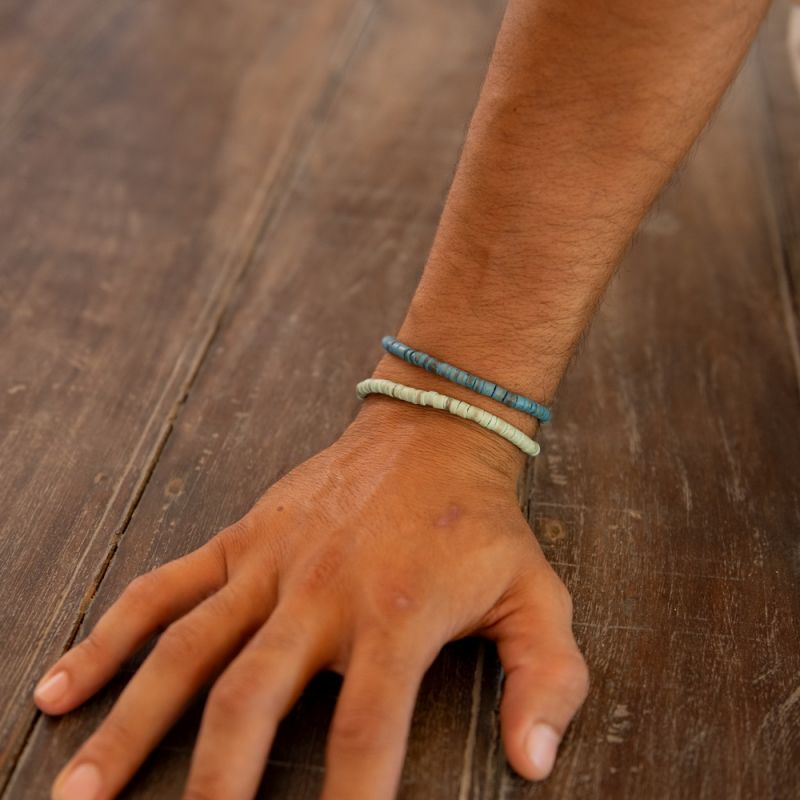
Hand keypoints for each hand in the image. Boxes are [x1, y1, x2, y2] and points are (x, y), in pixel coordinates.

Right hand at [34, 396, 588, 799]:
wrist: (432, 435)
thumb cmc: (482, 525)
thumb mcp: (538, 597)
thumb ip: (547, 680)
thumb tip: (533, 766)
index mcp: (397, 617)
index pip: (364, 735)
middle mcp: (321, 592)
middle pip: (250, 702)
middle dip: (216, 788)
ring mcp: (271, 563)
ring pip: (186, 650)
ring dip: (129, 725)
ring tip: (79, 795)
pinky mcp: (242, 539)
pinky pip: (164, 588)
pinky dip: (110, 636)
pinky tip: (65, 685)